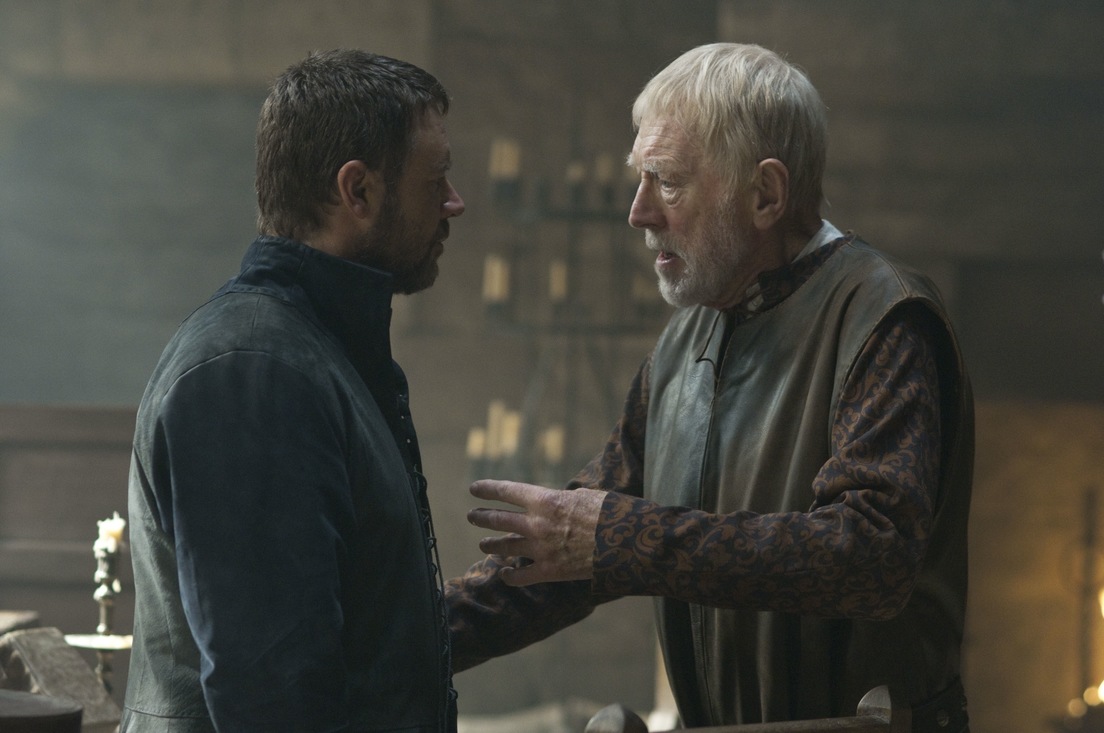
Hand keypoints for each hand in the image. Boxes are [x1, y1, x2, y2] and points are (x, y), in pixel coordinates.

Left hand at [467, 480, 605, 586]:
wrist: (625, 543)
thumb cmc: (610, 513)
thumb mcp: (585, 496)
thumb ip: (563, 501)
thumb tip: (556, 504)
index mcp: (545, 500)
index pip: (507, 491)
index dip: (488, 489)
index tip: (474, 489)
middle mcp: (536, 524)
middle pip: (499, 519)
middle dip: (482, 517)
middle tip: (473, 516)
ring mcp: (540, 549)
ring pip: (505, 547)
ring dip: (491, 545)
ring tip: (483, 544)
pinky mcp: (549, 571)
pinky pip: (521, 576)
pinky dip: (510, 575)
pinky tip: (505, 574)